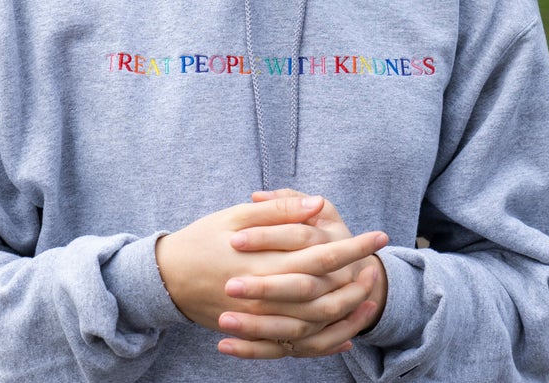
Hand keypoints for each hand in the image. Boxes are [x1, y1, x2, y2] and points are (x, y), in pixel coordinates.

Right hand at [154, 196, 386, 333]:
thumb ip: (277, 212)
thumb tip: (317, 204)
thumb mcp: (234, 218)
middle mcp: (268, 294)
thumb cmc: (201, 241)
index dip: (353, 245)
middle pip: (327, 289)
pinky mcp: (259, 334)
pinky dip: (329, 339)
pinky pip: (302, 344)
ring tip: (370, 292)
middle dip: (358, 275)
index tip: (378, 235)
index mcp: (265, 261)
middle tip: (380, 261)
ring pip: (319, 320)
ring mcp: (264, 319)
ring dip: (349, 308)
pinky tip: (347, 331)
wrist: (167, 279)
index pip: (322, 253)